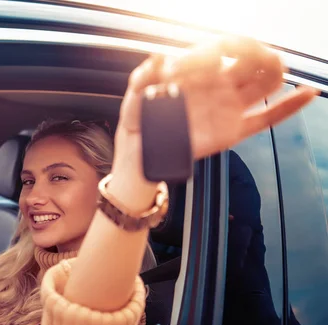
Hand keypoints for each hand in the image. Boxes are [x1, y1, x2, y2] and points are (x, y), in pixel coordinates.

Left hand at [118, 36, 317, 161]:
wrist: (139, 157)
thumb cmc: (138, 124)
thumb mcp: (133, 100)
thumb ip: (142, 79)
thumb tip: (158, 58)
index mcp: (194, 73)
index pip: (215, 51)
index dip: (208, 53)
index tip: (184, 66)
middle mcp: (216, 86)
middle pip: (247, 60)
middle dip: (251, 53)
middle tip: (245, 56)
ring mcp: (228, 107)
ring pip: (261, 84)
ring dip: (273, 71)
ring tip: (276, 67)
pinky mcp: (234, 132)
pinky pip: (266, 119)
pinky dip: (288, 107)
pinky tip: (307, 94)